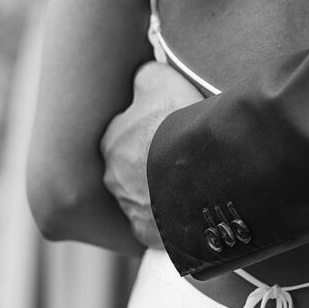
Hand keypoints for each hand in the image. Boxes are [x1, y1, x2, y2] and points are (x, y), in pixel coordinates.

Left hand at [101, 61, 203, 248]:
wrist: (197, 171)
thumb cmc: (177, 123)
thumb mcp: (161, 80)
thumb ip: (147, 76)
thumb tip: (144, 75)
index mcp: (111, 140)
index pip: (127, 129)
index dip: (150, 127)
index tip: (169, 127)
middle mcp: (111, 175)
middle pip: (131, 165)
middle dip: (149, 162)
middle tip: (181, 156)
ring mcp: (128, 206)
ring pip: (143, 195)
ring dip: (160, 190)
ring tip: (191, 182)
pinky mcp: (147, 232)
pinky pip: (157, 224)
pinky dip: (170, 218)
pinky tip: (189, 208)